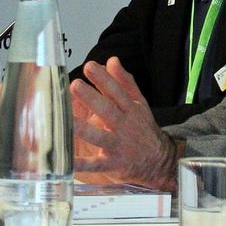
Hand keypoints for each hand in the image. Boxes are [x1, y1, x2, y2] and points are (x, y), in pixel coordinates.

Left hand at [70, 57, 178, 190]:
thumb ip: (124, 82)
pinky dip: (81, 164)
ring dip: (82, 128)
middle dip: (91, 98)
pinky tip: (67, 160)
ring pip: (99, 136)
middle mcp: (124, 126)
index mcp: (130, 110)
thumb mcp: (139, 104)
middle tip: (75, 86)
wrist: (158, 161)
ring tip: (66, 119)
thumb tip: (111, 60)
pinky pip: (95, 165)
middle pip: (107, 111)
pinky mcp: (111, 164)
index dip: (104, 79)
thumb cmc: (143, 129)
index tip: (90, 67)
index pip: (117, 91)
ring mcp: (117, 146)